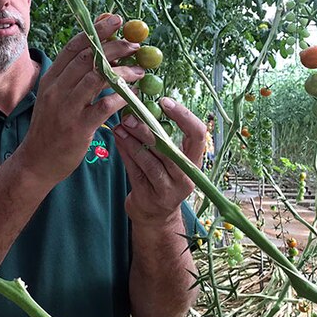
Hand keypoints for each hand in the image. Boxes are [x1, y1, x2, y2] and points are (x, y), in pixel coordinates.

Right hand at [18, 14, 144, 185]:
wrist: (37, 161)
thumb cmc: (51, 127)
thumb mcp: (55, 97)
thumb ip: (72, 77)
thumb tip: (97, 54)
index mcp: (51, 78)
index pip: (73, 47)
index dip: (95, 31)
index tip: (115, 21)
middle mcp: (56, 89)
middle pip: (88, 58)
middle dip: (114, 47)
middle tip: (135, 44)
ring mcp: (66, 108)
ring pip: (97, 78)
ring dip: (122, 71)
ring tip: (139, 69)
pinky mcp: (78, 127)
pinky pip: (104, 106)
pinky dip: (121, 97)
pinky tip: (133, 94)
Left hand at [113, 98, 205, 223]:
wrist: (154, 216)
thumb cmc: (160, 178)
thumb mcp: (165, 158)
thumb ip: (157, 137)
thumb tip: (140, 107)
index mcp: (194, 161)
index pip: (198, 134)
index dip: (183, 116)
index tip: (164, 101)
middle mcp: (186, 176)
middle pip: (169, 148)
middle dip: (148, 129)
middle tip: (131, 114)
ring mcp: (169, 189)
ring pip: (150, 161)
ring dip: (133, 141)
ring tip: (120, 126)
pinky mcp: (150, 197)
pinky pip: (136, 171)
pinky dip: (126, 153)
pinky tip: (118, 139)